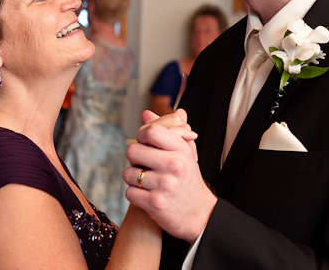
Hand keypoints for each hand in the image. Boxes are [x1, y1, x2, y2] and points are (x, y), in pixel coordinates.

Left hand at [124, 118, 215, 243]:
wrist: (199, 214)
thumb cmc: (188, 179)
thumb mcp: (184, 152)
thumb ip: (166, 131)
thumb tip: (146, 114)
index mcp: (181, 149)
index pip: (151, 130)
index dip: (141, 135)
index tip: (144, 143)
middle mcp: (173, 165)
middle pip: (133, 150)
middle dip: (134, 159)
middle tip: (144, 164)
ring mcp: (164, 184)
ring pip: (129, 173)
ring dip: (134, 178)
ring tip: (147, 181)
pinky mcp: (155, 203)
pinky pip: (130, 192)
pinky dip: (135, 195)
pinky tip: (146, 195)